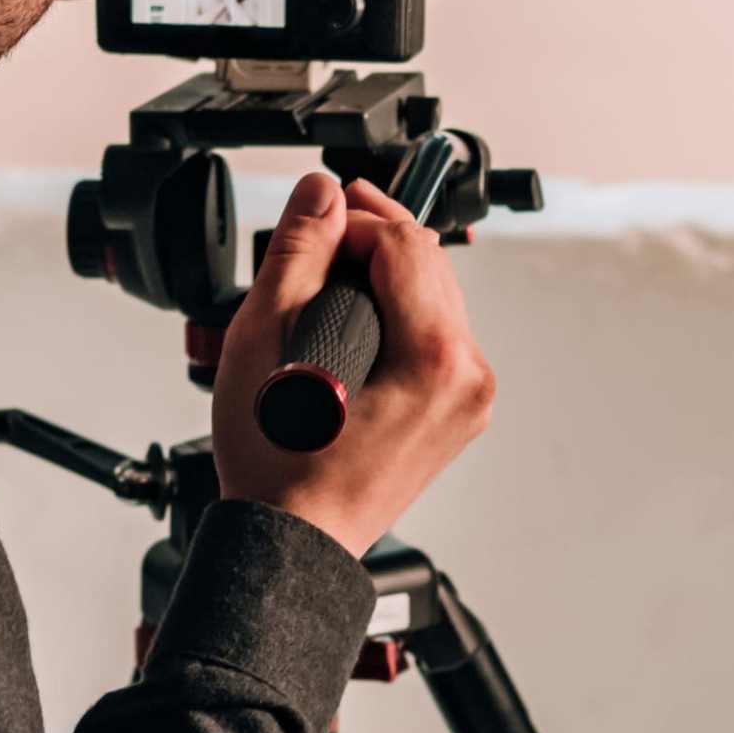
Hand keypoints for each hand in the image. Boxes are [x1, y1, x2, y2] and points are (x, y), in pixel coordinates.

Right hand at [211, 173, 496, 559]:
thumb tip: (321, 194)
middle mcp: (466, 378)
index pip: (405, 242)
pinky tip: (353, 318)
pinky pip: (435, 336)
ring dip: (385, 275)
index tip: (313, 224)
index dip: (353, 219)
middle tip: (320, 230)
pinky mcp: (456, 412)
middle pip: (429, 263)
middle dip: (372, 239)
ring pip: (435, 296)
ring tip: (328, 273)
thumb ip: (299, 253)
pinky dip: (398, 315)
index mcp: (435, 359)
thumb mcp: (266, 339)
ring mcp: (467, 399)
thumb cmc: (277, 463)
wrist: (292, 538)